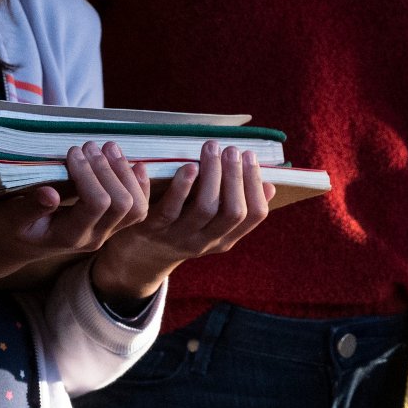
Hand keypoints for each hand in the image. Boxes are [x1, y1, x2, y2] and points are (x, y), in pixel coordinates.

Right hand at [0, 142, 150, 290]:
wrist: (10, 245)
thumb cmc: (6, 228)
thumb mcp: (9, 218)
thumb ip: (30, 208)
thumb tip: (50, 194)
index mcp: (69, 236)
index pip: (97, 204)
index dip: (90, 174)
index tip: (72, 151)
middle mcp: (93, 238)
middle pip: (123, 204)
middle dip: (108, 170)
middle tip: (89, 145)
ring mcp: (105, 233)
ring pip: (136, 207)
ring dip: (125, 174)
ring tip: (108, 147)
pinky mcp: (109, 225)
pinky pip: (137, 209)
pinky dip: (140, 185)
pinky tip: (136, 164)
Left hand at [90, 143, 273, 307]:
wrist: (138, 258)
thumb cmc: (181, 229)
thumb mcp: (212, 226)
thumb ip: (236, 207)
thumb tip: (269, 186)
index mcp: (223, 239)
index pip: (253, 216)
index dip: (254, 185)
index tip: (249, 157)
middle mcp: (204, 241)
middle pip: (231, 212)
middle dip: (235, 177)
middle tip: (232, 149)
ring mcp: (178, 236)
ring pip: (203, 208)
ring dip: (210, 176)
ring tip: (210, 149)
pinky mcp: (152, 229)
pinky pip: (166, 209)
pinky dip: (176, 186)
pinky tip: (183, 165)